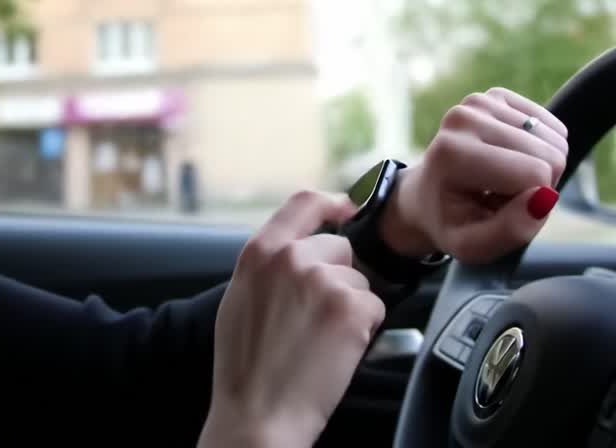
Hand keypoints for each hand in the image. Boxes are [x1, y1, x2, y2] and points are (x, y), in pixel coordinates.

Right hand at [200, 192, 385, 447]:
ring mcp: (324, 280)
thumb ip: (269, 265)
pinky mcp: (352, 307)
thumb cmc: (246, 367)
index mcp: (259, 252)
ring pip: (360, 281)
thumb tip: (299, 248)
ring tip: (320, 339)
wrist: (258, 413)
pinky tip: (336, 350)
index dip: (332, 203)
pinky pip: (375, 307)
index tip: (347, 209)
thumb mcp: (240, 297)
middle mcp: (292, 258)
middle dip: (339, 277)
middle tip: (317, 318)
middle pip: (341, 248)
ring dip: (351, 306)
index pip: (304, 202)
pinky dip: (364, 329)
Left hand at [385, 87, 568, 263]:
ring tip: (502, 179)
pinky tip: (511, 159)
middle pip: (549, 155)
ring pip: (555, 140)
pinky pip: (552, 126)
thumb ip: (510, 231)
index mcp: (453, 154)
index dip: (532, 204)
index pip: (535, 175)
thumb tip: (545, 198)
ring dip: (539, 168)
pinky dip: (541, 148)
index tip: (500, 209)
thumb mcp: (472, 246)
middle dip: (538, 186)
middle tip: (501, 196)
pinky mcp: (496, 96)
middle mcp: (464, 118)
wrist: (427, 196)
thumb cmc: (452, 223)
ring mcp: (480, 102)